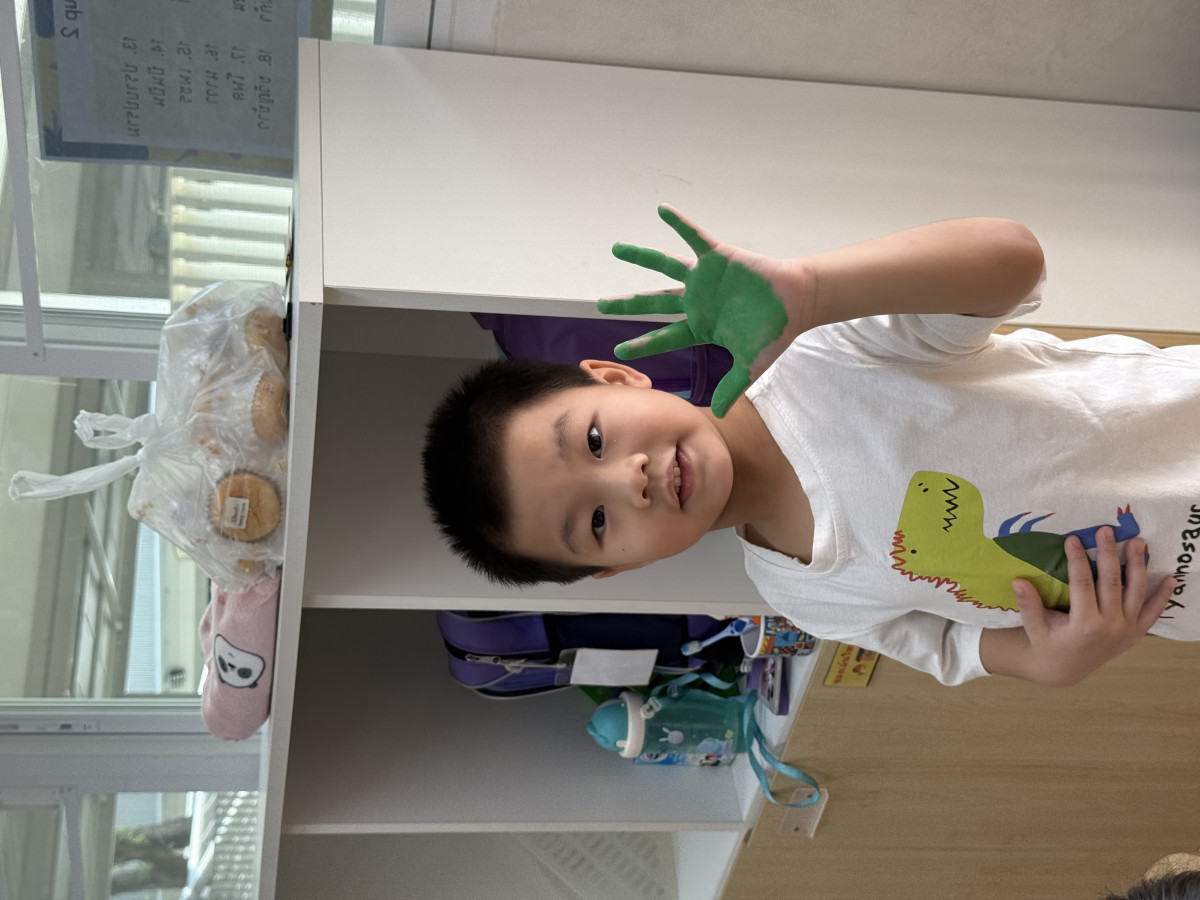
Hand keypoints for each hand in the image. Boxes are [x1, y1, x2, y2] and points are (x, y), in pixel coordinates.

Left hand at [597, 205, 811, 416]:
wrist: (797, 301)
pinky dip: (679, 223)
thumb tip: (717, 415)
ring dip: (641, 257)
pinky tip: (661, 210)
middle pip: (653, 303)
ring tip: (616, 249)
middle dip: (627, 304)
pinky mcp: (717, 257)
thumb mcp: (750, 365)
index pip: (664, 337)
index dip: (642, 344)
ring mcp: (704, 278)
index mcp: (700, 327)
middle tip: (600, 304)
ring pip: (664, 266)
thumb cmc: (774, 332)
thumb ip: (731, 387)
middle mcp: (696, 301)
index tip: (618, 350)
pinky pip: (694, 237)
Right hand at [1009, 526, 1173, 686]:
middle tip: (1106, 531)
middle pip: (1112, 582)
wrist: (1065, 669)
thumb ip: (1029, 604)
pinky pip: (1153, 613)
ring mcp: (1126, 630)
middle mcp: (1110, 626)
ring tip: (1138, 542)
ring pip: (1136, 592)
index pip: (1082, 583)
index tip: (1073, 538)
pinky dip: (1164, 596)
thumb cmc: (1047, 643)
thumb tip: (1018, 580)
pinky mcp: (1136, 633)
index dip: (1077, 559)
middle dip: (1109, 553)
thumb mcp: (1034, 626)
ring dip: (1138, 565)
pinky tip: (1172, 578)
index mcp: (1084, 625)